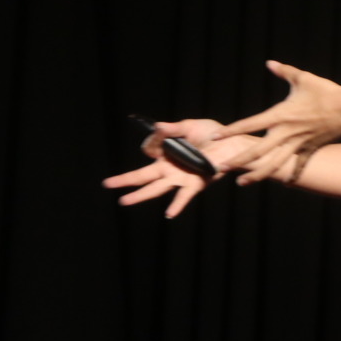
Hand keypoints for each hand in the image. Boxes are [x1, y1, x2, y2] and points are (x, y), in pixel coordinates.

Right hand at [102, 118, 251, 218]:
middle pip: (143, 176)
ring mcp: (182, 177)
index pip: (148, 150)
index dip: (152, 141)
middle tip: (107, 184)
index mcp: (168, 154)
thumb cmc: (213, 134)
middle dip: (124, 180)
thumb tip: (156, 127)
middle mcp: (171, 168)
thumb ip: (172, 128)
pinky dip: (177, 205)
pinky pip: (184, 195)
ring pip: (156, 188)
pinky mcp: (196, 181)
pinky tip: (169, 214)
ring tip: (124, 201)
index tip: (160, 132)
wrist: (234, 142)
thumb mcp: (189, 126)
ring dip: (140, 195)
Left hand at [211, 60, 340, 185]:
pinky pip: (300, 165)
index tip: (216, 136)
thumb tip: (269, 62)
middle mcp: (287, 133)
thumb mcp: (303, 78)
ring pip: (274, 163)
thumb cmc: (326, 91)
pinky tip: (286, 183)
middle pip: (258, 151)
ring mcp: (298, 144)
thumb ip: (284, 71)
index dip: (232, 130)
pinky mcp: (310, 149)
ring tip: (242, 183)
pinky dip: (293, 174)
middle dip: (239, 160)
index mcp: (281, 115)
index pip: (250, 123)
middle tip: (221, 168)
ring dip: (257, 174)